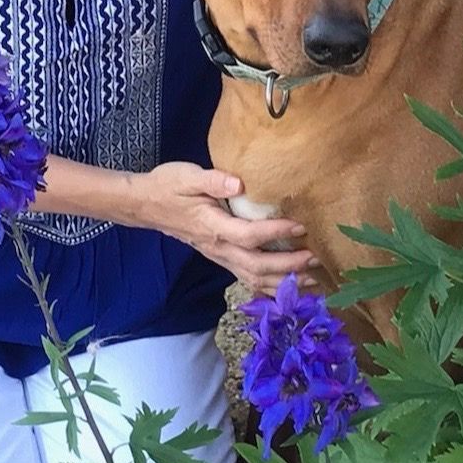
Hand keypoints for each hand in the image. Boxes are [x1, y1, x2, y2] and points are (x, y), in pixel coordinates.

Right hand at [129, 161, 317, 295]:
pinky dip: (269, 286)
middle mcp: (218, 248)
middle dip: (288, 266)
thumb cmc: (168, 186)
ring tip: (312, 279)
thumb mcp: (187, 176)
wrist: (146, 205)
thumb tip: (240, 182)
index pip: (249, 236)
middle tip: (316, 259)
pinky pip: (247, 278)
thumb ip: (214, 179)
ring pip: (254, 278)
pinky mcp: (220, 257)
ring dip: (283, 281)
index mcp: (212, 226)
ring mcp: (219, 256)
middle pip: (257, 265)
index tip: (300, 226)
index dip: (276, 233)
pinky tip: (288, 286)